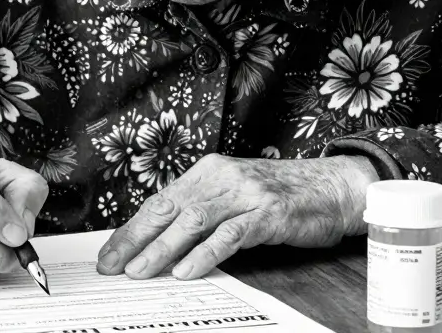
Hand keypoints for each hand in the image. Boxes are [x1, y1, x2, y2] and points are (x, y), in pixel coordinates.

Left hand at [96, 154, 378, 280]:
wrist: (333, 186)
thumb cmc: (281, 195)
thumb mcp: (234, 194)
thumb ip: (201, 210)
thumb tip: (158, 239)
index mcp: (208, 171)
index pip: (160, 201)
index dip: (131, 229)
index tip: (108, 254)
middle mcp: (222, 177)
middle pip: (169, 209)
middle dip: (136, 239)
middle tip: (112, 265)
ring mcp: (246, 194)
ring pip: (194, 221)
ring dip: (163, 248)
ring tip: (141, 270)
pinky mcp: (268, 213)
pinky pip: (230, 235)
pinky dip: (205, 253)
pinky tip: (187, 270)